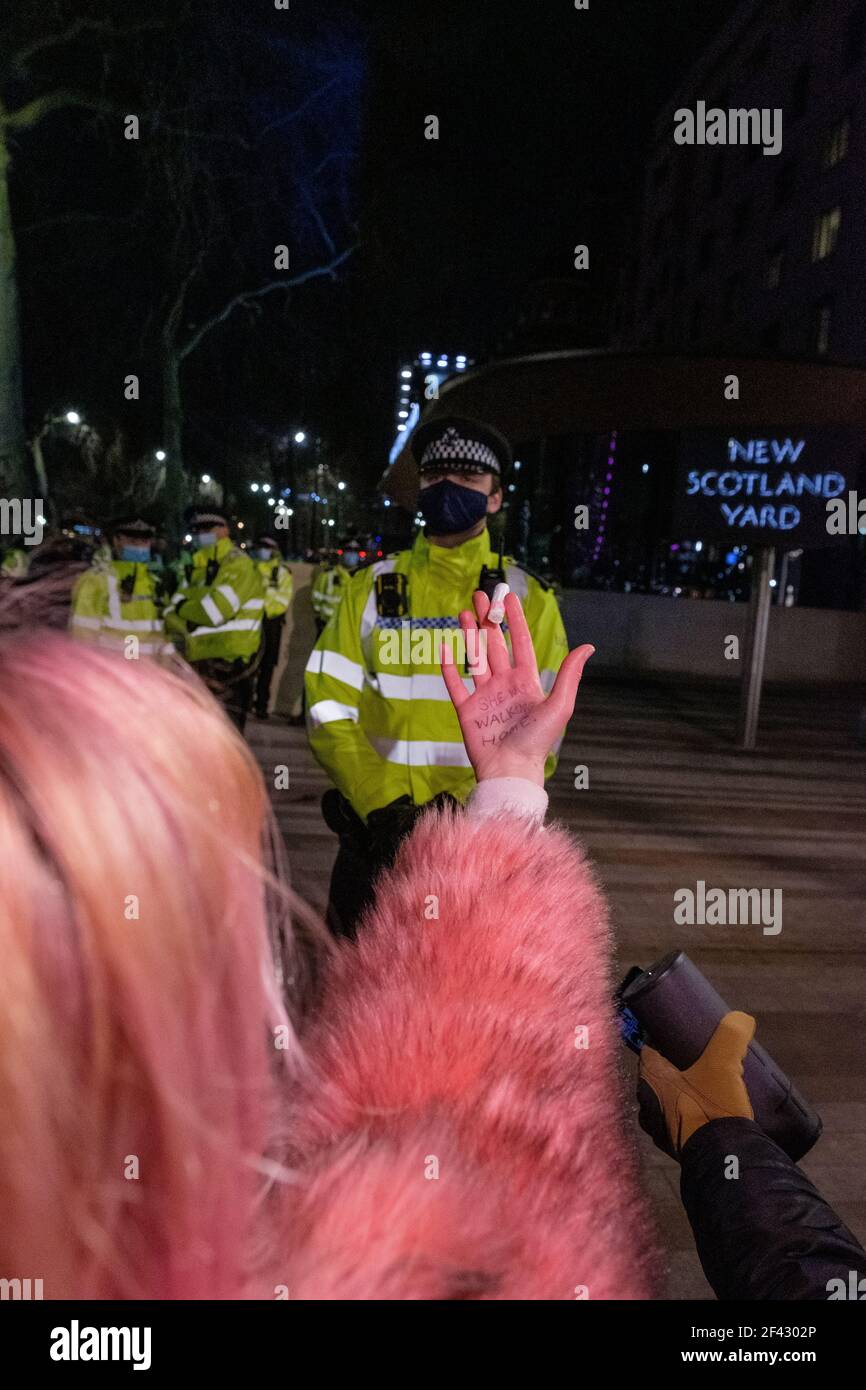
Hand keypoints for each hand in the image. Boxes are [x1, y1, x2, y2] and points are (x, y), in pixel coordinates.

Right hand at [441, 589, 593, 785]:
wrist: (511, 769)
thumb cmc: (538, 741)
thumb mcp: (560, 705)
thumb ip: (569, 674)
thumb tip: (588, 646)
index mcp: (526, 682)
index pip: (519, 643)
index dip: (514, 620)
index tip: (508, 597)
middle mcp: (504, 685)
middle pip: (494, 645)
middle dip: (487, 620)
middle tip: (480, 595)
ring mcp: (484, 696)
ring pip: (474, 658)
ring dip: (469, 635)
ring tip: (464, 612)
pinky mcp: (466, 710)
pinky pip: (455, 684)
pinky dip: (448, 666)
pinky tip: (445, 646)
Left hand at [638, 1011, 755, 1159]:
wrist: (723, 1159)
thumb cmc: (713, 1107)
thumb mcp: (724, 1063)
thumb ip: (732, 1034)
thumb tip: (742, 1019)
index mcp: (649, 1078)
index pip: (649, 1047)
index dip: (664, 1037)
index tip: (683, 1032)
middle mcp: (647, 1102)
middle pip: (660, 1072)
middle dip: (678, 1063)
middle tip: (703, 1056)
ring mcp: (659, 1127)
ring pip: (670, 1097)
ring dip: (685, 1088)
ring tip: (711, 1081)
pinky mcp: (675, 1145)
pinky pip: (680, 1119)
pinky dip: (691, 1110)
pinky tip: (709, 1108)